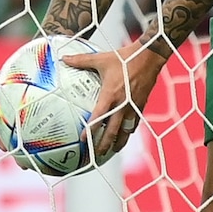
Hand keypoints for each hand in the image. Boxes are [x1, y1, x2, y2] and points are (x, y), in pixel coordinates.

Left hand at [63, 37, 168, 161]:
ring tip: (112, 151)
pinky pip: (134, 123)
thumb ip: (81, 60)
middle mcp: (122, 104)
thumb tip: (63, 58)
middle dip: (104, 144)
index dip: (91, 130)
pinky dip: (128, 132)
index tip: (83, 140)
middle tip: (96, 154)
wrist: (149, 56)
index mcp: (111, 95)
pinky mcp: (141, 106)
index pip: (99, 117)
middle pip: (113, 131)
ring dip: (118, 142)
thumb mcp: (101, 58)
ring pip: (125, 131)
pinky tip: (124, 136)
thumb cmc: (124, 58)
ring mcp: (133, 107)